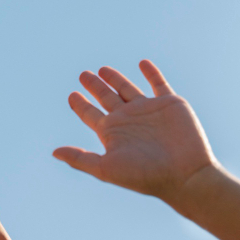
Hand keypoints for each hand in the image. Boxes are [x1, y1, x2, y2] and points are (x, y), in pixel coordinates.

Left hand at [53, 60, 216, 205]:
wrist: (185, 176)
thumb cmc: (145, 175)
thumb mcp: (106, 168)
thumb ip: (80, 159)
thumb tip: (54, 152)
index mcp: (111, 132)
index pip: (90, 114)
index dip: (80, 105)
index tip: (72, 95)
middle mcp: (127, 119)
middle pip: (106, 97)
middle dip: (94, 86)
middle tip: (83, 74)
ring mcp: (148, 110)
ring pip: (127, 89)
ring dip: (116, 78)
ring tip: (103, 69)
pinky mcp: (169, 104)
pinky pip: (159, 84)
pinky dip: (152, 73)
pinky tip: (143, 63)